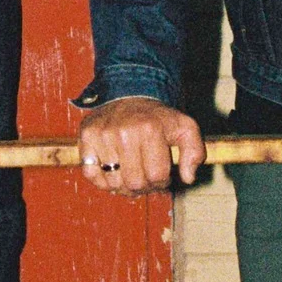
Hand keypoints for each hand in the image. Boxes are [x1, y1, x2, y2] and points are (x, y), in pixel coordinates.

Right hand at [78, 97, 204, 191]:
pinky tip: (113, 172)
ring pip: (113, 183)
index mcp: (150, 129)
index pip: (157, 176)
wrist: (129, 95)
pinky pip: (91, 175)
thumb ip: (195, 152)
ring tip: (130, 174)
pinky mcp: (86, 137)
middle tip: (145, 177)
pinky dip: (102, 180)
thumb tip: (188, 178)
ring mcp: (103, 135)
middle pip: (135, 183)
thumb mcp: (185, 128)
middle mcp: (124, 132)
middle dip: (144, 186)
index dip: (162, 181)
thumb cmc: (158, 118)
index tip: (161, 174)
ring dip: (123, 185)